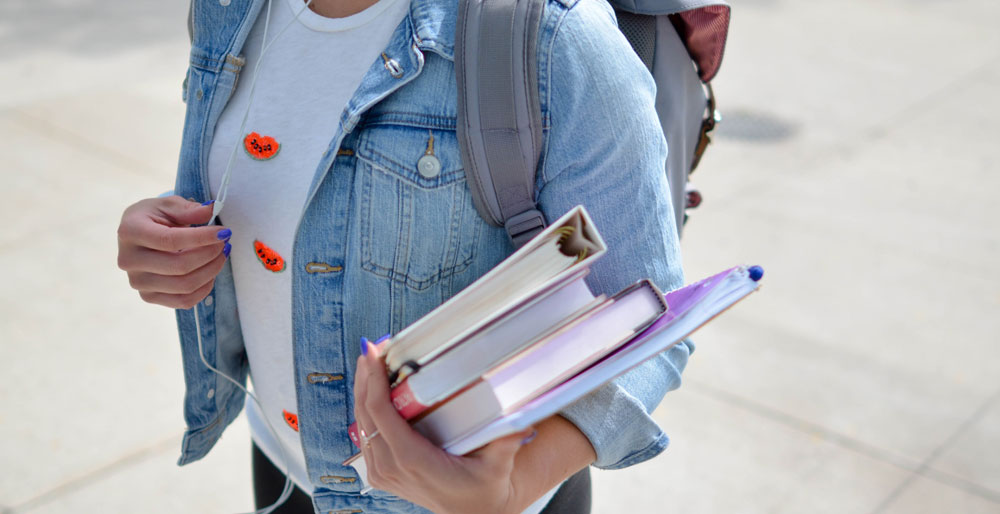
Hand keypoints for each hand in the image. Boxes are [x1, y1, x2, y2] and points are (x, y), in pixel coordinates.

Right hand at [117, 196, 231, 308]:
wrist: (138, 235)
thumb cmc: (154, 217)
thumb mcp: (168, 205)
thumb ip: (189, 209)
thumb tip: (211, 210)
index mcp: (130, 232)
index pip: (170, 240)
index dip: (201, 238)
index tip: (224, 232)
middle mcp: (129, 260)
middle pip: (179, 266)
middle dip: (210, 254)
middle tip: (225, 243)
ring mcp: (138, 282)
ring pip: (184, 286)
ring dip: (211, 271)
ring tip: (221, 255)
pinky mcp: (148, 296)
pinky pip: (183, 301)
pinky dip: (204, 288)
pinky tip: (211, 272)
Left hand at [353, 339, 533, 513]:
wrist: (474, 513)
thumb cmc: (483, 489)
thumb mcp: (498, 466)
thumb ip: (506, 441)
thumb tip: (521, 419)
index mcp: (412, 459)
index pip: (380, 412)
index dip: (373, 379)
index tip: (373, 353)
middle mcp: (391, 466)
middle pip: (365, 412)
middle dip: (365, 376)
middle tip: (371, 347)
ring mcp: (382, 472)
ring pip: (361, 422)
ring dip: (363, 390)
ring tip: (370, 361)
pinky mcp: (381, 472)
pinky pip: (366, 435)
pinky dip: (367, 408)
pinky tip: (373, 389)